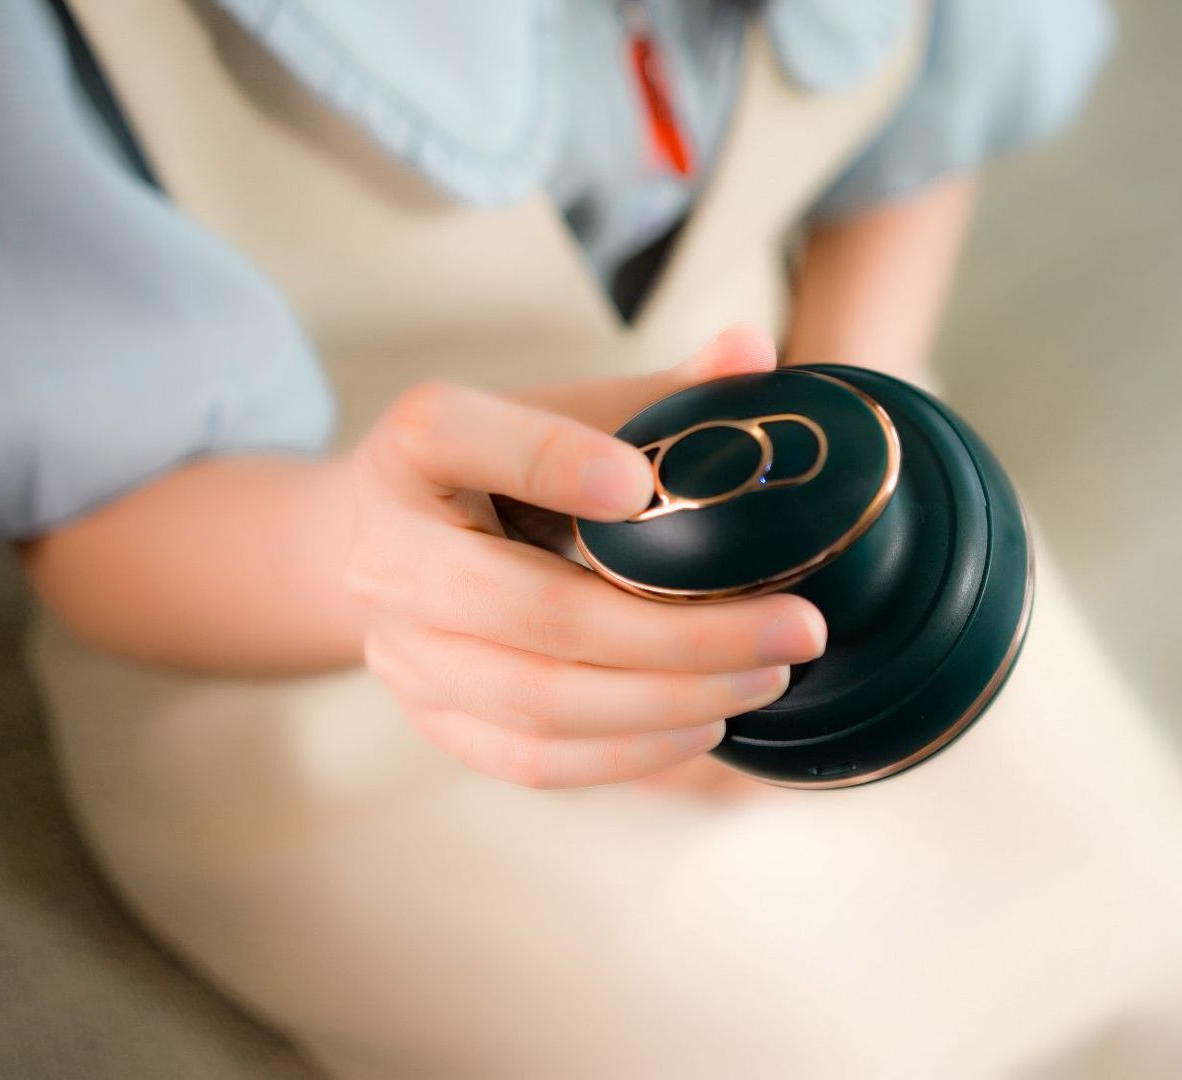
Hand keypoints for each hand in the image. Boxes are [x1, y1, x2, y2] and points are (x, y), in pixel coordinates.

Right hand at [347, 327, 825, 789]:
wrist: (388, 538)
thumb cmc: (499, 463)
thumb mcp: (563, 408)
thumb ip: (660, 392)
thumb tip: (755, 353)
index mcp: (416, 442)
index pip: (463, 438)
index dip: (554, 460)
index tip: (643, 485)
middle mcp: (388, 552)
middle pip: (530, 610)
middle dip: (678, 635)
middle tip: (793, 630)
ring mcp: (402, 648)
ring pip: (537, 700)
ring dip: (667, 702)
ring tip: (764, 680)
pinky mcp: (429, 717)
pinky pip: (529, 760)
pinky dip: (624, 753)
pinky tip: (702, 727)